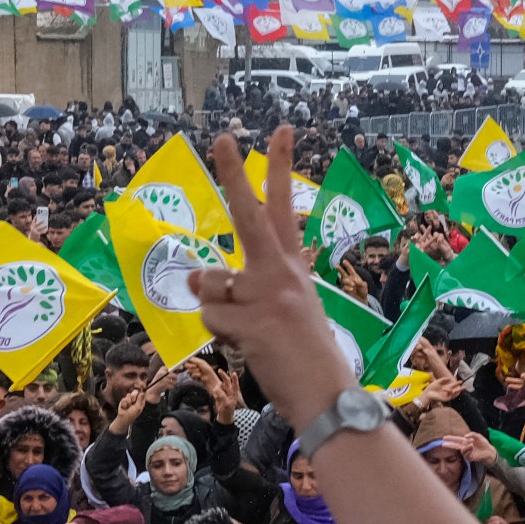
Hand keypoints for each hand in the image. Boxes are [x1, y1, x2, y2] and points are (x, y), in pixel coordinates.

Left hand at [190, 126, 350, 421]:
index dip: (282, 167)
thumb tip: (197, 276)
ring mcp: (268, 296)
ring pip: (211, 282)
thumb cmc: (305, 354)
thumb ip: (246, 286)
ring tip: (243, 329)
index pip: (283, 208)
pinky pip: (211, 320)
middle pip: (250, 215)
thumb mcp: (286, 308)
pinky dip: (220, 337)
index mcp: (291, 266)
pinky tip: (245, 348)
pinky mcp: (254, 323)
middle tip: (222, 139)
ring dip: (215, 307)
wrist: (327, 394)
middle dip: (234, 175)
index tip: (281, 129)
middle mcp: (281, 272)